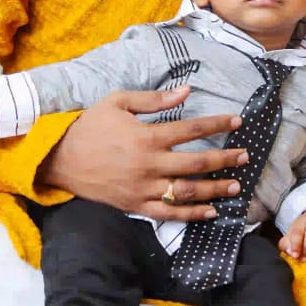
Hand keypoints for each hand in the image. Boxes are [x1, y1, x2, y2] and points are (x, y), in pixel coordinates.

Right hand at [37, 86, 250, 221]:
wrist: (60, 158)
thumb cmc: (90, 125)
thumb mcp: (119, 102)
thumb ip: (155, 99)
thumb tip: (186, 91)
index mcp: (148, 136)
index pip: (192, 129)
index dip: (217, 125)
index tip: (237, 122)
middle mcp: (150, 164)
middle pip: (197, 163)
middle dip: (225, 160)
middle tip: (245, 157)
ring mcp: (143, 188)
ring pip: (187, 192)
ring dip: (215, 190)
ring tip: (236, 187)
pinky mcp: (135, 205)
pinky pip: (169, 214)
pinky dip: (191, 215)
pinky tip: (210, 213)